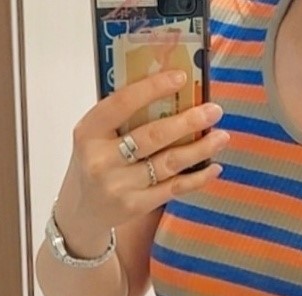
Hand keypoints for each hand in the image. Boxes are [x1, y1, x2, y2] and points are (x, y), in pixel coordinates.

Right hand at [54, 70, 227, 253]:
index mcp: (89, 132)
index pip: (122, 103)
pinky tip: (214, 167)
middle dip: (188, 122)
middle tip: (214, 110)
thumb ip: (121, 119)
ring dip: (200, 149)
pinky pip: (173, 189)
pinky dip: (197, 178)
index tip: (181, 78)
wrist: (81, 212)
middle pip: (152, 136)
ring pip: (168, 163)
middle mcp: (102, 159)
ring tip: (221, 137)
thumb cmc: (95, 163)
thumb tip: (171, 96)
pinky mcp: (136, 205)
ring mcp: (120, 185)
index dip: (152, 88)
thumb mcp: (95, 137)